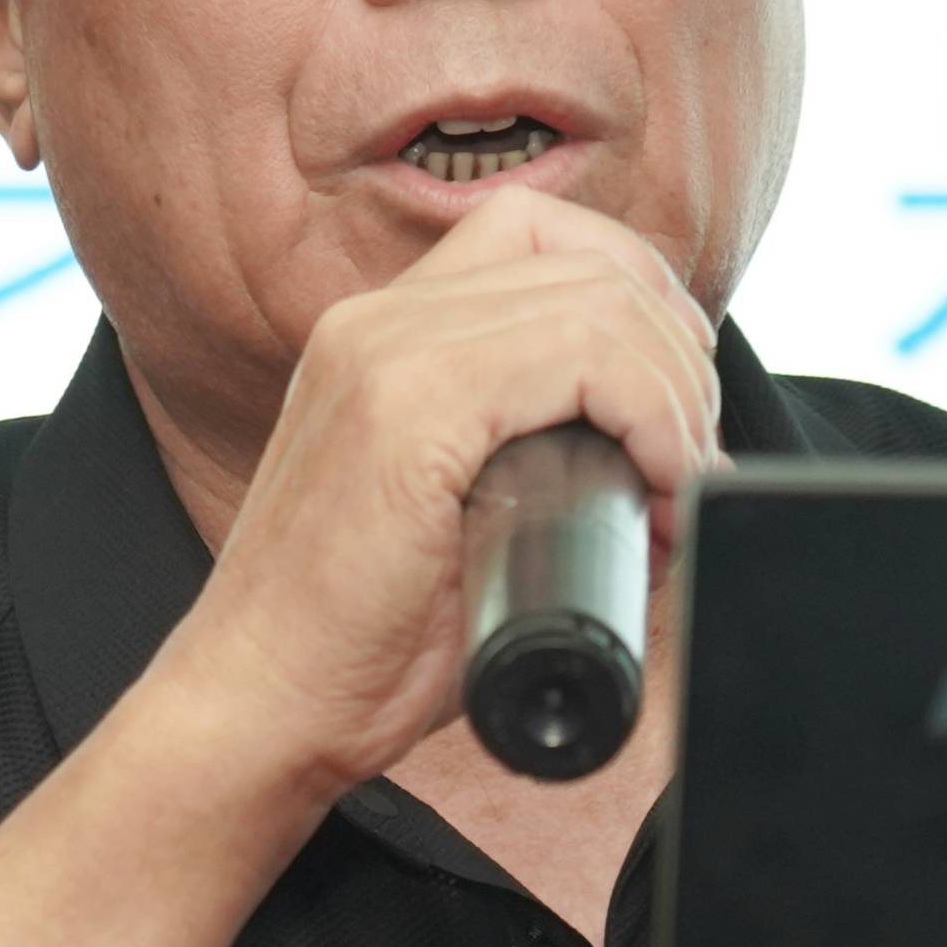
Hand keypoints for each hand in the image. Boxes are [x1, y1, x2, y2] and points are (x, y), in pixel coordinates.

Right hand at [147, 192, 721, 798]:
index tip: (672, 415)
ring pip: (601, 299)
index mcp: (382, 334)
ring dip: (675, 391)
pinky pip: (582, 355)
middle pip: (590, 260)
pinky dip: (653, 415)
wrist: (258, 705)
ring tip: (676, 486)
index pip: (549, 241)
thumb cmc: (359, 644)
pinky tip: (657, 486)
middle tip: (688, 463)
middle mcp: (378, 320)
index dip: (643, 311)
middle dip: (677, 357)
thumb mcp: (450, 514)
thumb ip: (525, 457)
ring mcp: (386, 353)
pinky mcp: (407, 408)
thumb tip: (664, 460)